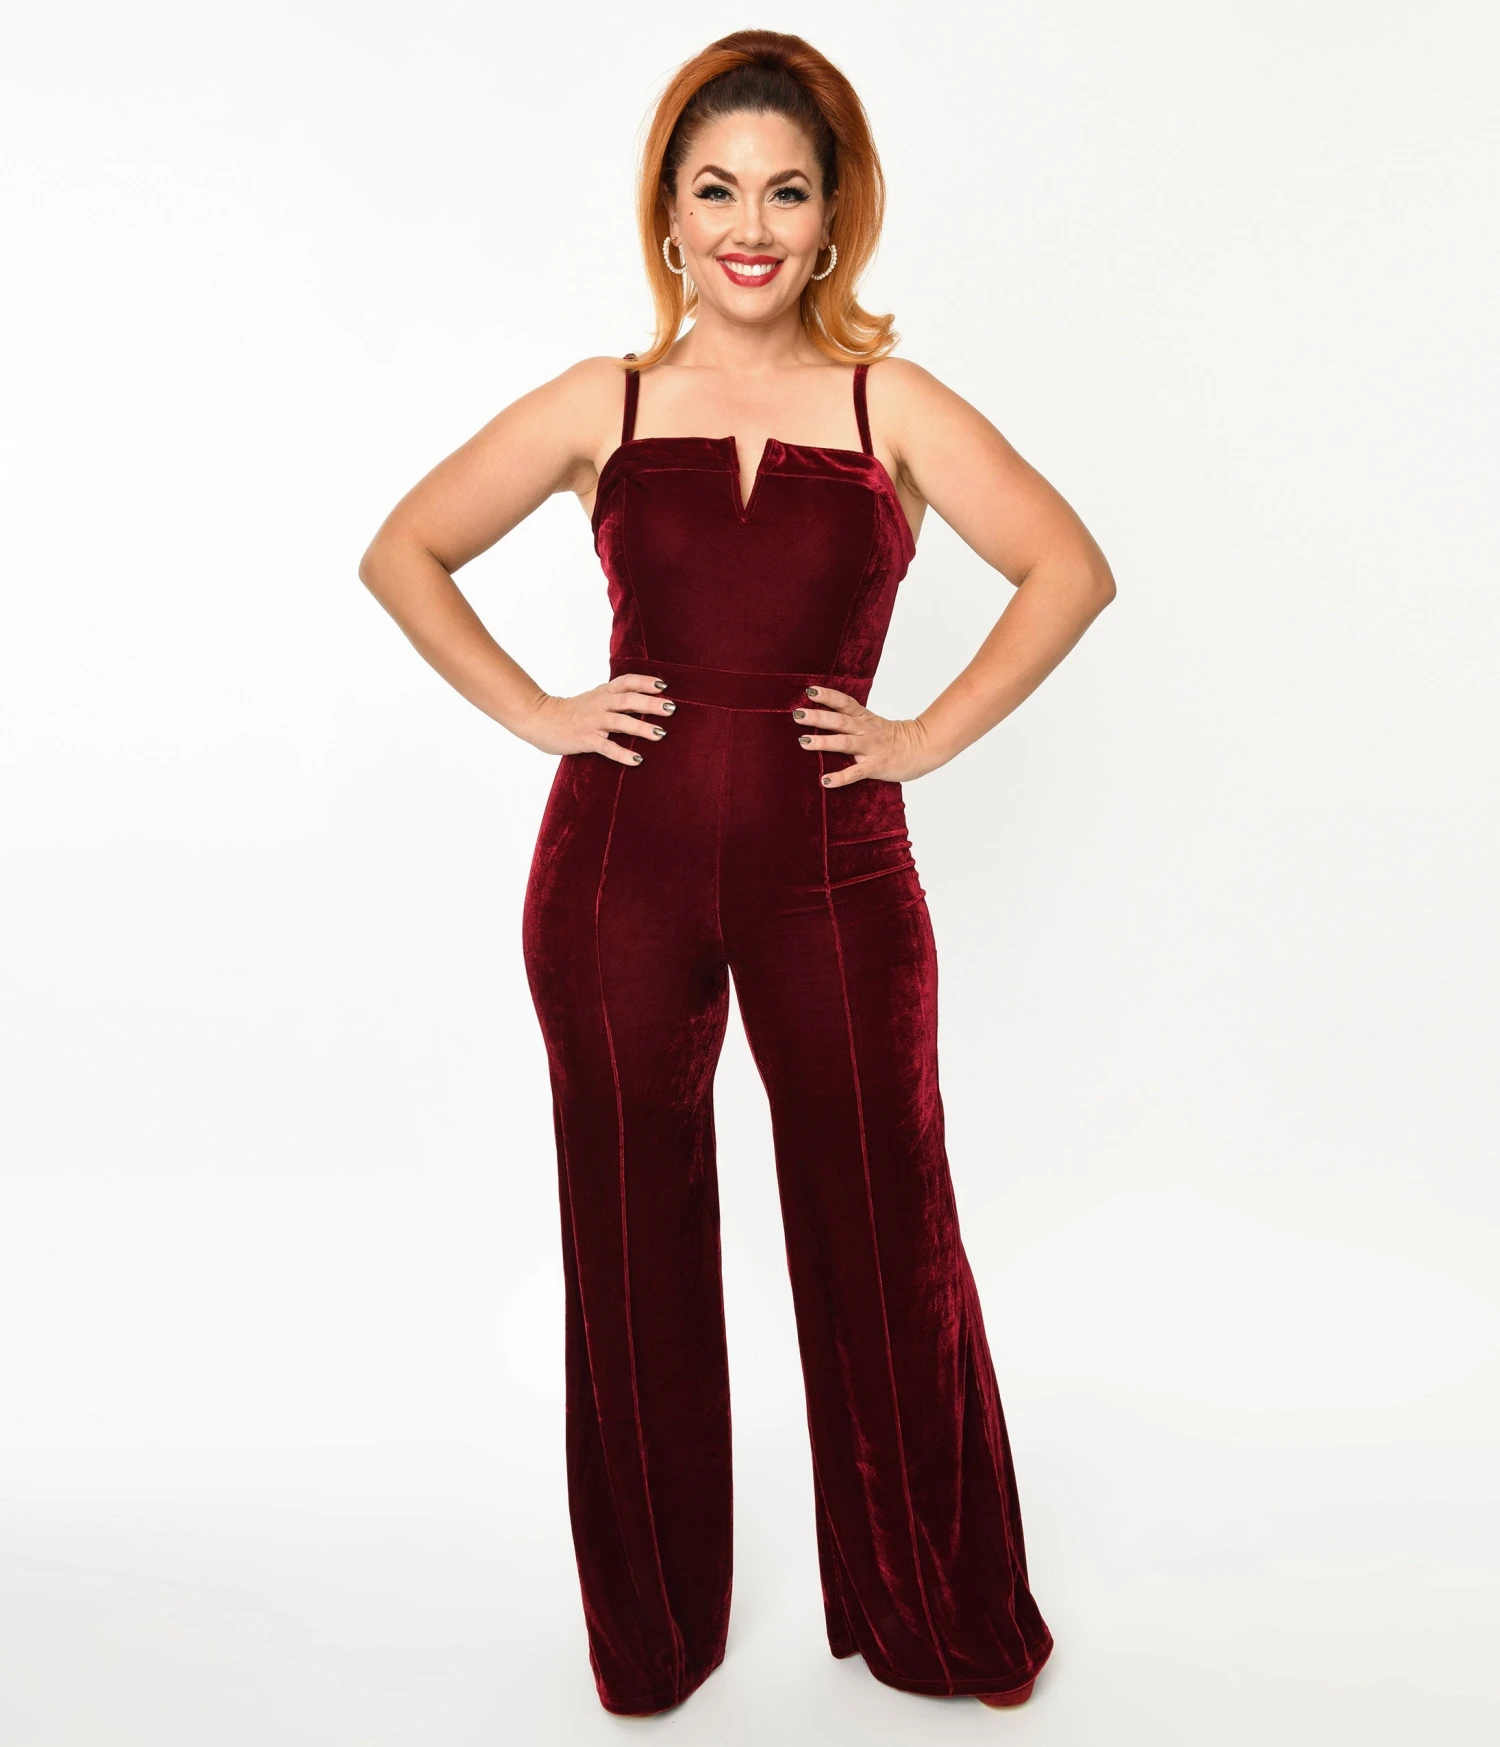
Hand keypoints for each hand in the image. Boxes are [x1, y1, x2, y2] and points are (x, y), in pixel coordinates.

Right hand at [516, 672, 675, 763]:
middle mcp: (600, 704)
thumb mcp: (595, 699)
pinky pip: (607, 747)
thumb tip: (645, 702)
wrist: (540, 719)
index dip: (645, 682)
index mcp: (603, 692)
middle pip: (628, 700)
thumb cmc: (572, 711)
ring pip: (620, 722)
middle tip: (671, 708)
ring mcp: (592, 722)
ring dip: (641, 727)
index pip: (627, 682)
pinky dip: (623, 754)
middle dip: (650, 703)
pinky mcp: (586, 739)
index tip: (664, 686)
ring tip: (660, 734)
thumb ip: (616, 699)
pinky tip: (638, 760)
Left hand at [790, 685, 943, 785]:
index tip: (810, 690)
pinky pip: (855, 773)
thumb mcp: (871, 723)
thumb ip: (850, 720)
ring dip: (824, 742)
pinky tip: (824, 781)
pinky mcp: (875, 767)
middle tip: (797, 714)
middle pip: (840, 721)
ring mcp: (871, 749)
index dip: (828, 696)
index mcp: (864, 718)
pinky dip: (840, 778)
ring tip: (803, 742)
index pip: (845, 703)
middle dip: (818, 717)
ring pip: (845, 743)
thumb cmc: (891, 737)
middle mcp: (866, 731)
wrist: (922, 748)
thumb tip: (821, 717)